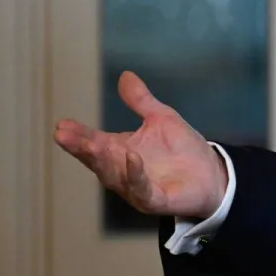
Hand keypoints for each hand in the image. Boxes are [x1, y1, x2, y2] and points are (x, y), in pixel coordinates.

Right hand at [52, 71, 228, 219]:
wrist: (214, 175)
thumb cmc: (183, 149)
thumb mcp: (161, 119)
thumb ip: (141, 101)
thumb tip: (125, 75)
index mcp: (120, 151)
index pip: (94, 142)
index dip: (78, 134)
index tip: (61, 124)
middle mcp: (122, 171)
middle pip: (97, 159)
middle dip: (81, 147)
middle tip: (63, 135)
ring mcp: (137, 188)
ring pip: (114, 175)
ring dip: (102, 160)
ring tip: (92, 144)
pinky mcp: (156, 200)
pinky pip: (142, 190)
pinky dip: (135, 175)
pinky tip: (131, 158)